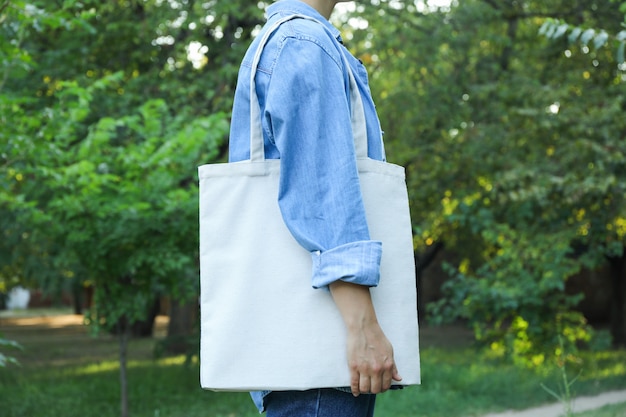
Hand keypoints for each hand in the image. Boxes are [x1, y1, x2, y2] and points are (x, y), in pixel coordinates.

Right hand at [329, 280, 401, 396]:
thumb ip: (393, 366)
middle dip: (373, 390)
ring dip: (364, 390)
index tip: (379, 387)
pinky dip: (354, 390)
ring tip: (363, 388)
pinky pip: (354, 383)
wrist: (363, 327)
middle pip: (375, 389)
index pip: (386, 385)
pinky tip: (355, 391)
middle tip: (370, 387)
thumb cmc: (377, 337)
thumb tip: (398, 378)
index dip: (382, 388)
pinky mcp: (353, 366)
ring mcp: (364, 369)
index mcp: (387, 365)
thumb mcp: (389, 351)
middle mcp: (377, 369)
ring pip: (364, 388)